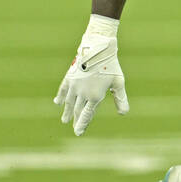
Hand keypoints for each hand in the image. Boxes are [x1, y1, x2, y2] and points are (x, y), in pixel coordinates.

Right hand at [53, 17, 128, 135]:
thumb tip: (123, 114)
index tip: (78, 133)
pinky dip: (60, 97)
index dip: (82, 124)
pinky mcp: (69, 77)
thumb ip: (120, 99)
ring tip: (64, 120)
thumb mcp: (118, 83)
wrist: (97, 48)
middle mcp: (82, 93)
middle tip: (74, 128)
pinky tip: (57, 103)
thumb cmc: (110, 65)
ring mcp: (74, 86)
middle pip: (78, 110)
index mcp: (94, 97)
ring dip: (67, 112)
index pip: (86, 115)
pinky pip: (63, 90)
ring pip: (69, 102)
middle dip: (76, 120)